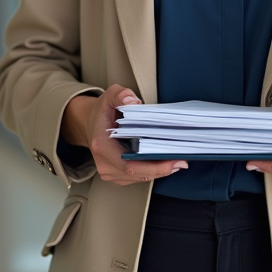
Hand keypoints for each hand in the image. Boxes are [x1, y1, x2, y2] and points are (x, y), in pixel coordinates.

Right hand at [62, 84, 187, 185]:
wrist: (89, 124)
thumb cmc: (102, 112)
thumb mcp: (110, 96)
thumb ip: (121, 94)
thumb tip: (133, 101)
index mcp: (102, 146)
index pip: (129, 164)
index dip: (153, 167)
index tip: (172, 161)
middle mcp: (104, 164)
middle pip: (137, 174)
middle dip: (161, 170)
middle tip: (182, 162)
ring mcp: (110, 172)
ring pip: (139, 177)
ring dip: (159, 171)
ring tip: (177, 160)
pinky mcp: (117, 176)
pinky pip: (137, 177)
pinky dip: (152, 170)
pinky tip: (164, 162)